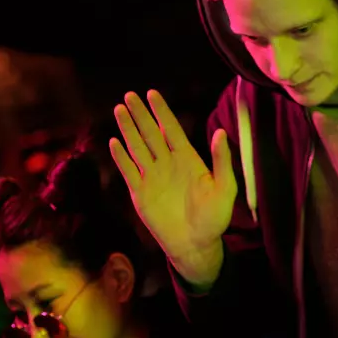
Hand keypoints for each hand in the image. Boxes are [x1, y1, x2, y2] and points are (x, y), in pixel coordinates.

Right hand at [110, 90, 236, 287]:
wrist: (195, 244)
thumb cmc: (214, 218)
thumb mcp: (224, 188)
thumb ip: (221, 160)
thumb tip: (220, 133)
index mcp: (187, 159)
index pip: (171, 129)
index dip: (161, 111)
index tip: (152, 93)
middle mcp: (167, 164)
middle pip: (150, 133)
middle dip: (140, 114)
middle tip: (129, 95)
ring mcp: (152, 177)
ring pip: (137, 147)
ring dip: (128, 129)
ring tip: (119, 110)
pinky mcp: (140, 193)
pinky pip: (128, 170)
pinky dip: (121, 157)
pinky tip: (114, 142)